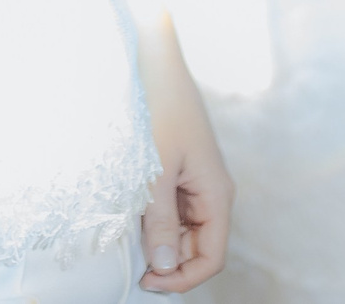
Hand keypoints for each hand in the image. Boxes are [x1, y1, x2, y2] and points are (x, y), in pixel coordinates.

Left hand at [136, 42, 231, 292]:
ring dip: (158, 241)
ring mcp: (196, 183)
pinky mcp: (181, 172)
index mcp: (216, 195)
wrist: (155, 64)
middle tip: (130, 261)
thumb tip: (163, 265)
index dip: (182, 278)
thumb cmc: (158, 111)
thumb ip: (160, 221)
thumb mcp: (154, 172)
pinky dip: (154, 220)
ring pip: (183, 231)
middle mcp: (212, 193)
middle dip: (167, 261)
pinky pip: (173, 210)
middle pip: (197, 248)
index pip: (212, 257)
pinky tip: (132, 215)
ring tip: (127, 236)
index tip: (145, 280)